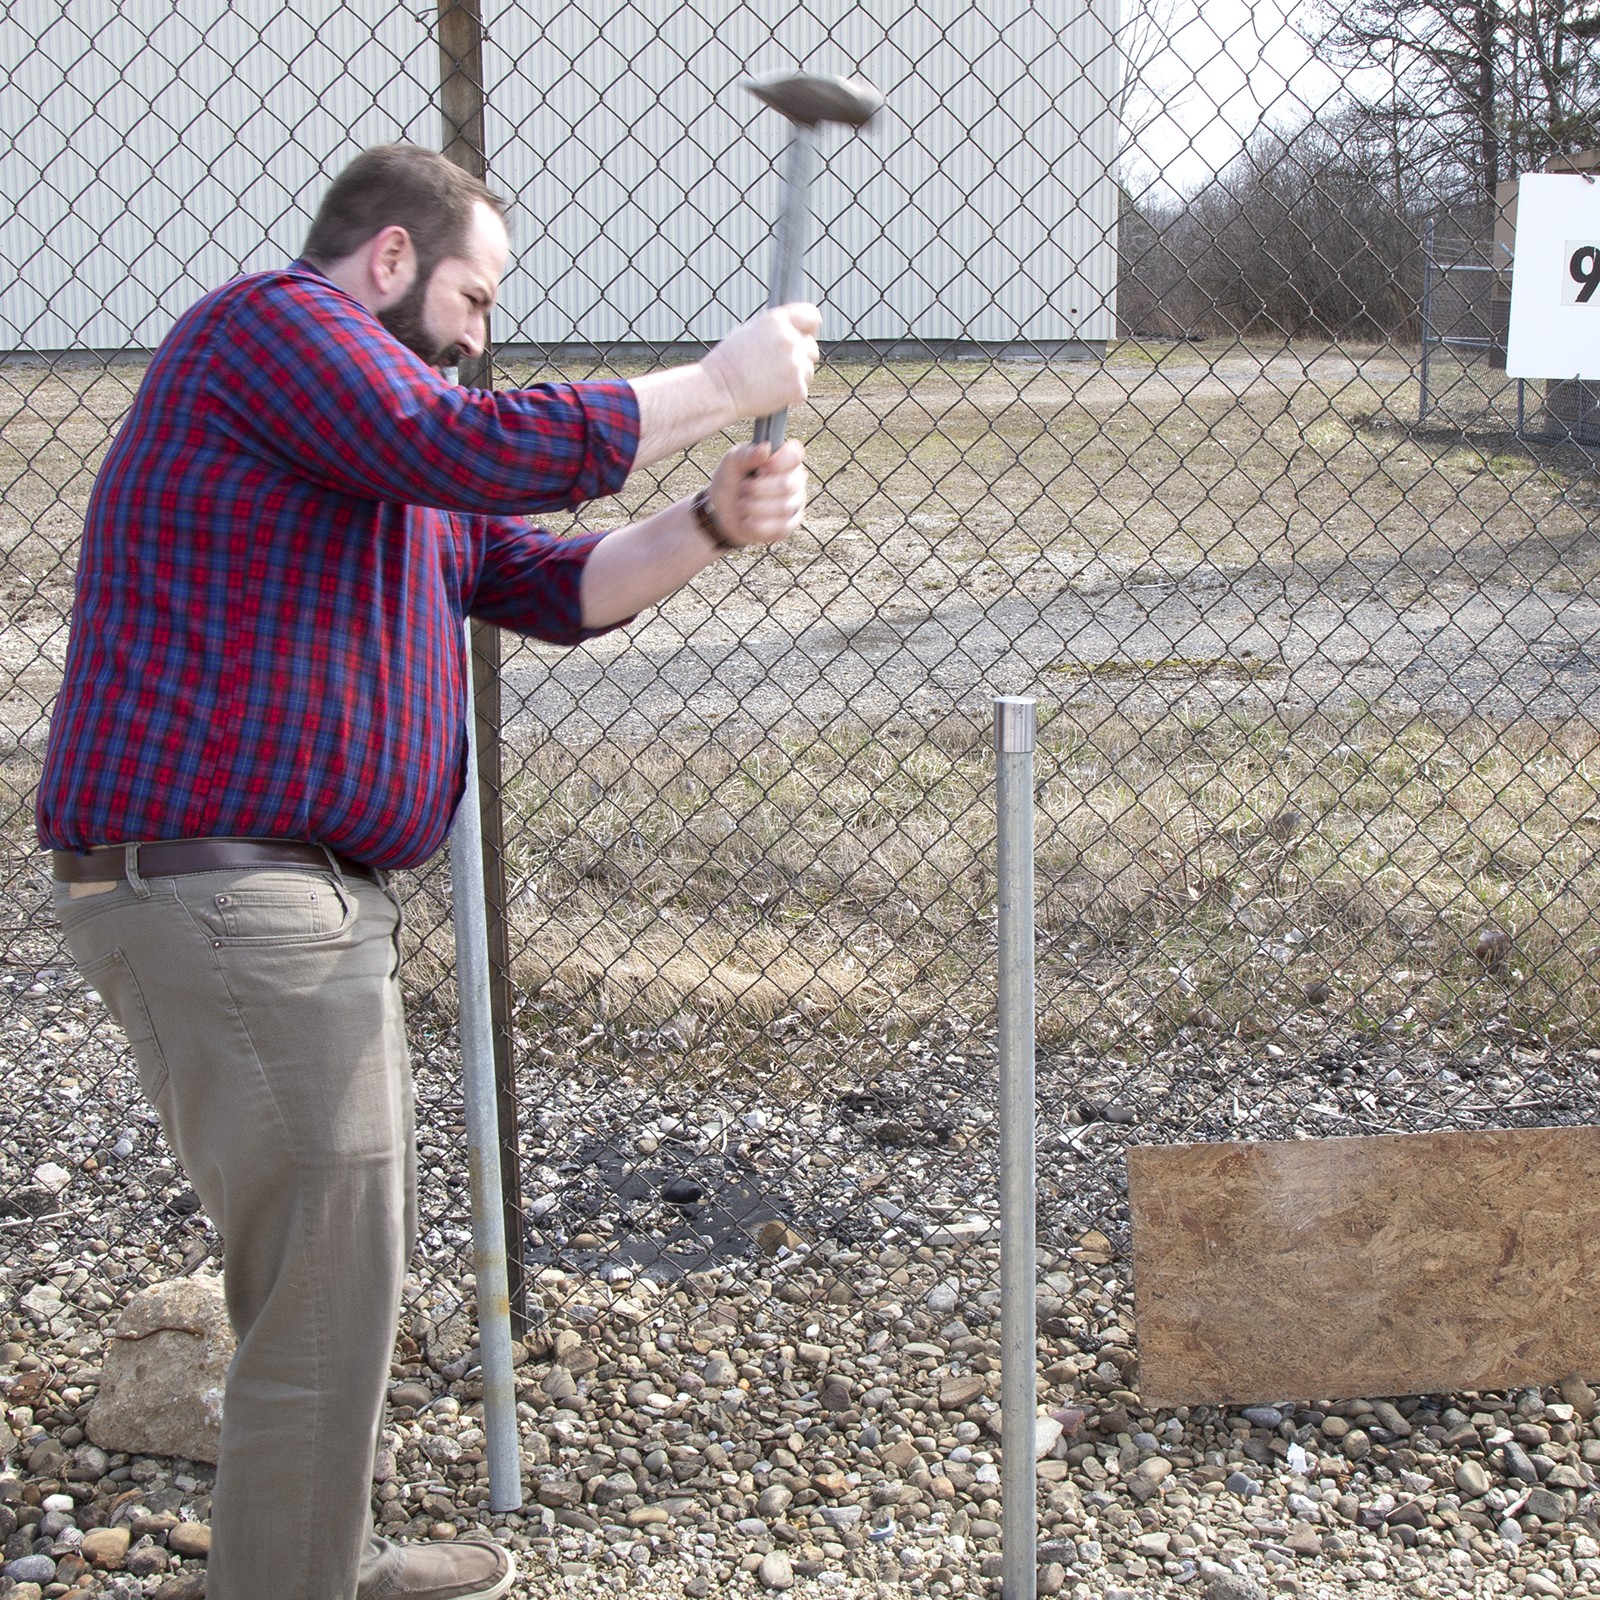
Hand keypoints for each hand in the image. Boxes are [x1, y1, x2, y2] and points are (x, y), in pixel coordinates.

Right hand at [701, 305, 820, 419]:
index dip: (808, 328)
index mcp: (777, 320)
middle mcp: (789, 339)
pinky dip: (790, 394)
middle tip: (778, 366)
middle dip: (800, 356)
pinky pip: (802, 390)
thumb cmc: (729, 362)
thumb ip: (776, 328)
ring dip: (795, 376)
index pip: (812, 316)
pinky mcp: (796, 386)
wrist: (719, 388)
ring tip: (771, 380)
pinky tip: (771, 391)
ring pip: (808, 370)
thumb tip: (795, 331)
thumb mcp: (750, 330)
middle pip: (811, 347)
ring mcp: (794, 363)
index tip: (804, 336)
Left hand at [705, 441, 805, 548]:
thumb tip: (765, 447)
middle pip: (788, 484)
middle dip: (760, 488)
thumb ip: (747, 455)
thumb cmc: (731, 481)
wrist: (722, 512)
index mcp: (783, 459)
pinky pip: (781, 527)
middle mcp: (794, 480)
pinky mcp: (788, 525)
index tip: (761, 468)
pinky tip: (746, 522)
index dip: (780, 462)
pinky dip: (760, 526)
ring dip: (756, 507)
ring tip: (741, 505)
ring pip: (784, 507)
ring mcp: (794, 504)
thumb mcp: (732, 463)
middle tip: (743, 488)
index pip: (795, 455)